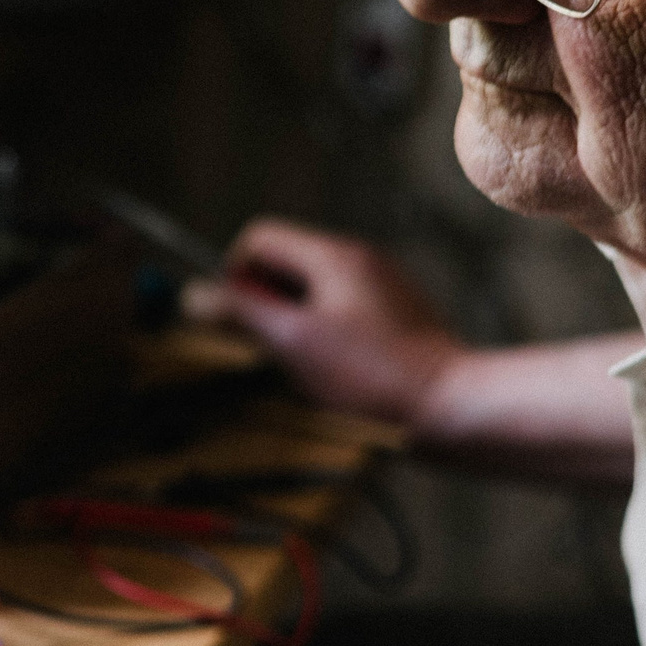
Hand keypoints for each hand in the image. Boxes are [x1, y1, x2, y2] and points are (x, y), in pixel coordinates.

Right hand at [198, 218, 463, 428]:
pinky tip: (339, 372)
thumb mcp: (293, 343)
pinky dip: (325, 335)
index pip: (258, 238)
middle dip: (266, 303)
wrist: (451, 407)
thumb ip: (240, 312)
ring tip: (309, 365)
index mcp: (333, 256)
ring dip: (294, 322)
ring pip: (311, 290)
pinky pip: (340, 310)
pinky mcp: (395, 314)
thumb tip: (194, 294)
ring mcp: (381, 286)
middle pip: (284, 263)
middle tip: (277, 348)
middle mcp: (359, 259)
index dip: (235, 276)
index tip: (243, 320)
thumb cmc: (375, 378)